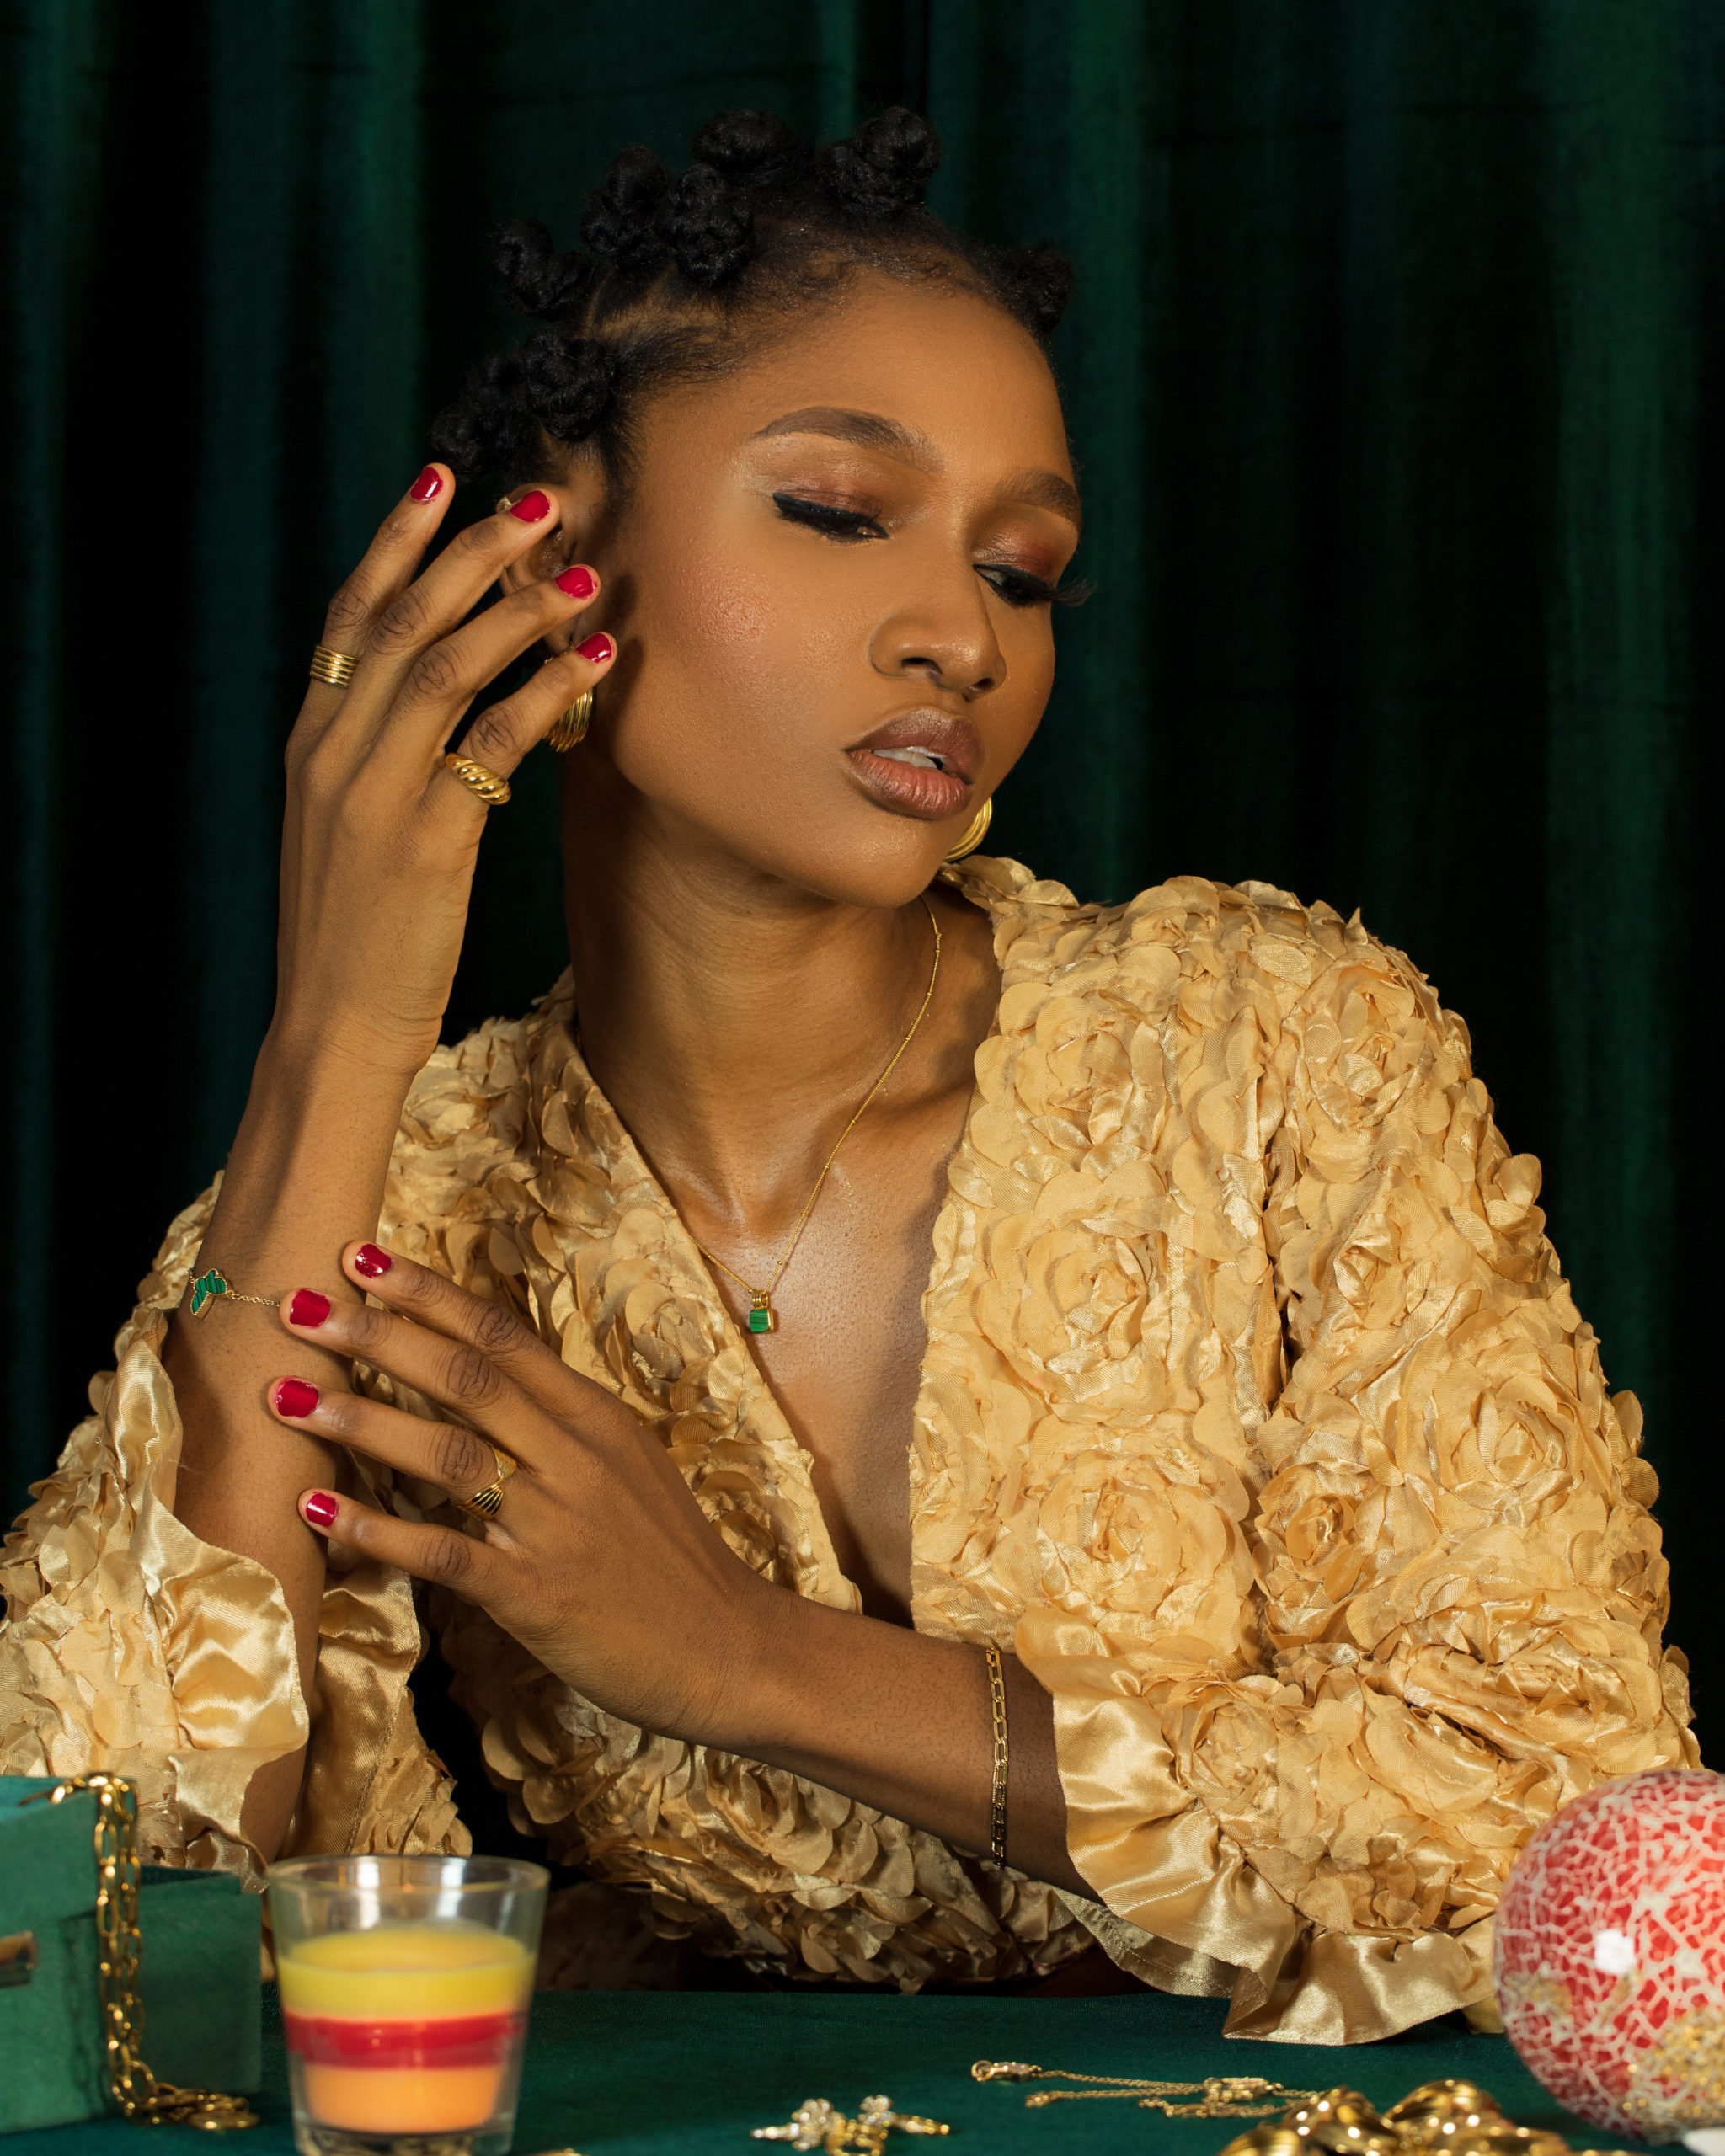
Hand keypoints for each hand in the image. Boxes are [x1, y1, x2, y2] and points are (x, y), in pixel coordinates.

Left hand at [265, 1242, 775, 1743]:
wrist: (729, 1647)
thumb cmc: (669, 1559)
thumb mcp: (625, 1467)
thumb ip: (556, 1427)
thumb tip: (477, 1391)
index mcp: (594, 1416)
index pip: (501, 1336)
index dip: (429, 1293)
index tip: (363, 1258)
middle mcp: (573, 1455)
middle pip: (465, 1378)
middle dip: (377, 1336)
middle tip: (299, 1307)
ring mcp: (555, 1522)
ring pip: (448, 1454)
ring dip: (362, 1422)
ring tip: (289, 1397)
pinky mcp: (536, 1592)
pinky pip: (446, 1552)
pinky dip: (380, 1530)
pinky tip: (323, 1514)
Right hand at [274, 471, 616, 1081]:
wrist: (333, 1026)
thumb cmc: (357, 933)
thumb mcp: (345, 829)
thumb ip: (376, 757)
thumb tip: (434, 696)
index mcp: (311, 744)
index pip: (348, 618)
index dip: (395, 543)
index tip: (439, 479)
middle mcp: (334, 755)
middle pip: (402, 623)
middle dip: (470, 551)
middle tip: (536, 498)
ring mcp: (375, 796)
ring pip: (443, 668)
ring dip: (516, 611)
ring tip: (578, 571)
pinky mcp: (427, 843)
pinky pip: (491, 744)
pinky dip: (545, 694)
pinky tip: (591, 662)